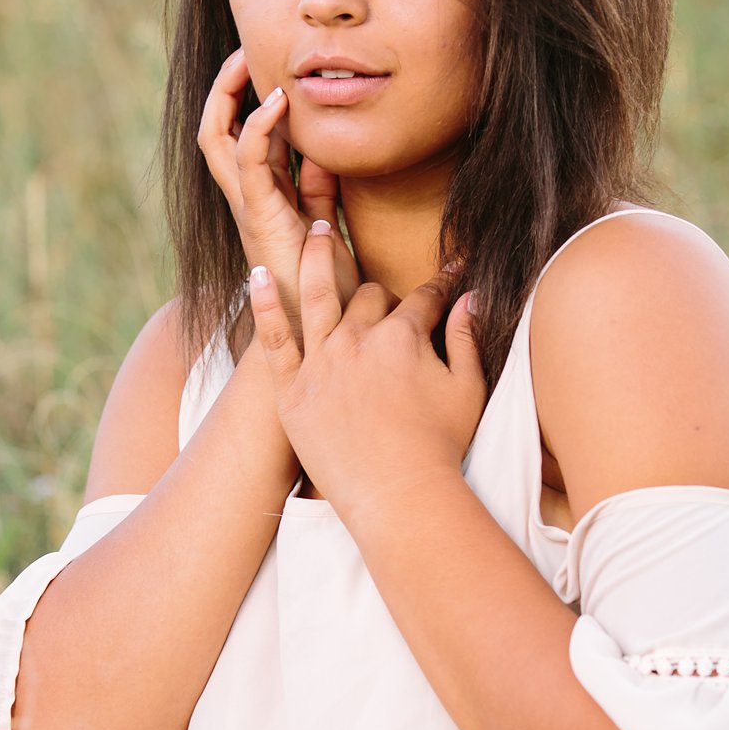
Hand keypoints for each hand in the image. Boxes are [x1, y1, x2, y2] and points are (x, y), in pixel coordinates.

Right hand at [197, 45, 359, 347]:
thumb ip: (319, 190)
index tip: (268, 69)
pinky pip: (247, 161)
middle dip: (224, 90)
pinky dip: (258, 127)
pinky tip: (278, 102)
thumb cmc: (323, 290)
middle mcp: (246, 199)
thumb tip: (320, 154)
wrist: (316, 335)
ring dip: (227, 97)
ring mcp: (248, 206)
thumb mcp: (325, 226)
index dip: (246, 100)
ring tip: (247, 63)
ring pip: (216, 140)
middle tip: (244, 54)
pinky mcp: (259, 216)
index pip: (240, 138)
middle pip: (215, 132)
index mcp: (261, 198)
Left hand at [248, 222, 486, 530]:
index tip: (447, 279)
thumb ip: (467, 337)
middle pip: (369, 297)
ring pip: (318, 296)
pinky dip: (263, 304)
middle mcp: (358, 339)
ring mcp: (320, 362)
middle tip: (386, 301)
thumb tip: (472, 296)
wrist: (398, 496)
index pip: (421, 298)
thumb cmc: (439, 448)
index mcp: (403, 336)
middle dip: (382, 295)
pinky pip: (272, 338)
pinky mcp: (291, 390)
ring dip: (316, 259)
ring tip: (312, 233)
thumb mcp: (468, 388)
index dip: (438, 287)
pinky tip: (256, 276)